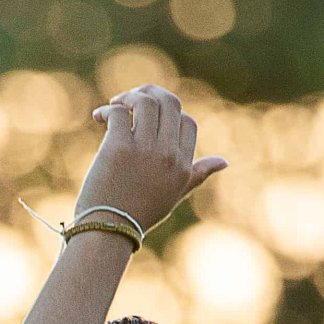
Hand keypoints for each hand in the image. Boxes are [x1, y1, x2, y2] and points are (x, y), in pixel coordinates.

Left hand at [73, 84, 226, 233]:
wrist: (107, 231)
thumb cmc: (139, 214)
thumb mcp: (174, 194)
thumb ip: (197, 174)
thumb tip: (224, 161)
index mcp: (183, 165)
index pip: (187, 121)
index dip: (169, 113)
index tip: (148, 119)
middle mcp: (168, 155)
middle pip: (170, 102)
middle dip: (149, 92)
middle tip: (129, 100)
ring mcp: (144, 150)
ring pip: (145, 101)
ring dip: (128, 97)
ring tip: (114, 106)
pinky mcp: (118, 148)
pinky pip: (117, 112)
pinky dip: (107, 109)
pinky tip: (99, 117)